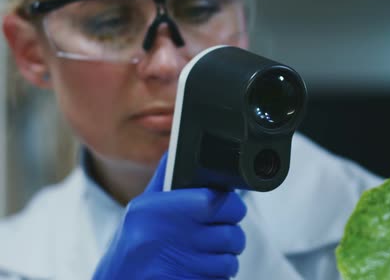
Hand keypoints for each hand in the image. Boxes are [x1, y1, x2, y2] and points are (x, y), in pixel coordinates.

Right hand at [93, 152, 246, 278]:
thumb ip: (164, 179)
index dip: (230, 206)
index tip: (228, 210)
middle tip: (221, 235)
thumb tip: (177, 146)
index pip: (214, 201)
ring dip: (224, 261)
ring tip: (207, 256)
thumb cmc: (133, 245)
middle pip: (230, 234)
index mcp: (157, 210)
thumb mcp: (142, 208)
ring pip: (228, 262)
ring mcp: (176, 265)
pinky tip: (199, 271)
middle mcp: (165, 236)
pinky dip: (216, 278)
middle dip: (232, 237)